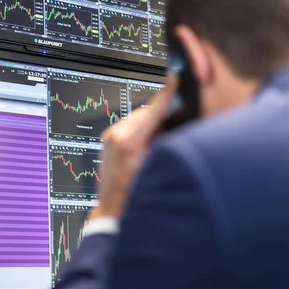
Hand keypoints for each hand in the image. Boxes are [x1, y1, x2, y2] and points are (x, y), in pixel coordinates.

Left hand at [91, 74, 177, 219]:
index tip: (176, 77)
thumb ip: (168, 142)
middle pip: (148, 112)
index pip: (154, 108)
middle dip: (164, 115)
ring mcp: (111, 136)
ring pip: (140, 119)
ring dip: (154, 124)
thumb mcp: (159, 167)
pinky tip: (150, 145)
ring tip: (162, 142)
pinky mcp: (109, 140)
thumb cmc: (137, 196)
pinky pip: (132, 126)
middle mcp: (117, 134)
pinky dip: (144, 131)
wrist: (113, 211)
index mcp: (129, 140)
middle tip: (179, 124)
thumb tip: (179, 123)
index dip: (168, 92)